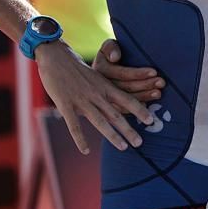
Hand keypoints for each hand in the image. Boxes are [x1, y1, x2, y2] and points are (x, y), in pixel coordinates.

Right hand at [35, 40, 153, 153]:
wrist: (56, 57)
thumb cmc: (77, 69)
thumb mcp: (97, 78)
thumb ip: (107, 91)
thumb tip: (120, 103)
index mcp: (106, 86)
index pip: (127, 99)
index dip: (139, 110)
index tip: (151, 120)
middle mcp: (97, 94)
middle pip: (116, 114)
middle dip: (129, 129)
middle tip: (140, 142)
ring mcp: (81, 100)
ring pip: (100, 121)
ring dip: (112, 136)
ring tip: (123, 148)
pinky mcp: (65, 105)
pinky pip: (74, 125)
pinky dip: (80, 139)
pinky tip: (86, 151)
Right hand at [93, 39, 164, 103]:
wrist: (100, 67)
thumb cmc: (109, 54)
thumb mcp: (107, 47)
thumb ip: (110, 48)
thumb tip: (115, 57)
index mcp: (101, 69)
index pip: (121, 73)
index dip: (138, 73)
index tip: (154, 72)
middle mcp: (101, 85)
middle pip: (125, 87)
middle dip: (145, 85)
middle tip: (161, 82)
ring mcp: (104, 96)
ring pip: (125, 100)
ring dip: (143, 96)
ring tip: (158, 93)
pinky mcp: (109, 104)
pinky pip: (122, 109)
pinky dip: (135, 108)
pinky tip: (147, 106)